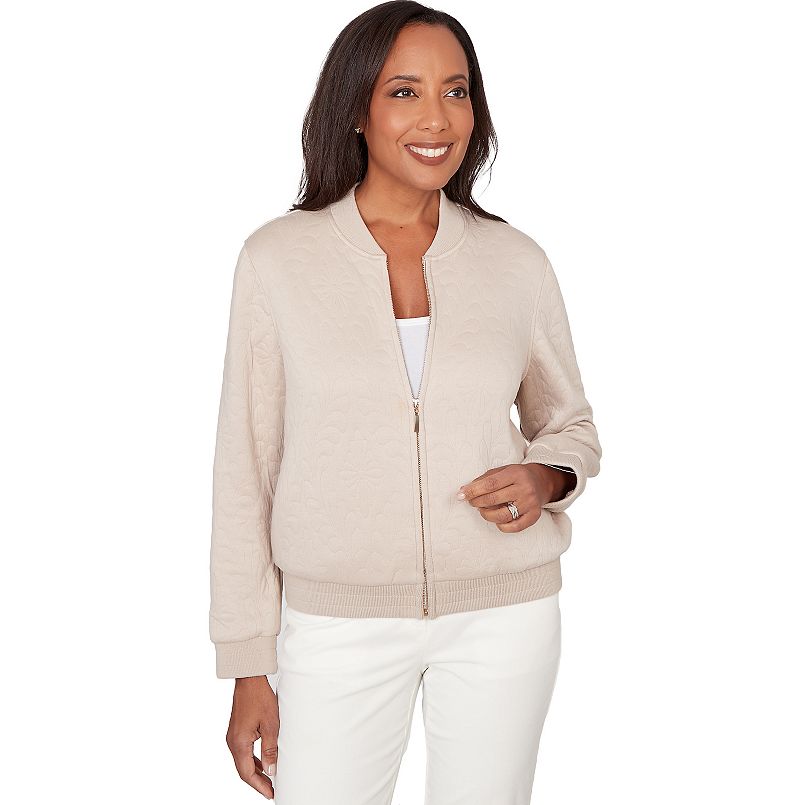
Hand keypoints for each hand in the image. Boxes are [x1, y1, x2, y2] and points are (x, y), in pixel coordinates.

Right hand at [226, 675, 279, 799]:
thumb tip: (271, 770)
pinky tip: (263, 762)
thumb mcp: (270, 725)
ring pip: (243, 761)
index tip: (271, 793)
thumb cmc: (260, 697)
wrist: (249, 678)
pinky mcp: (237, 730)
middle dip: (258, 781)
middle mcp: (232, 742)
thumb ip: (270, 749)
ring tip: (270, 779)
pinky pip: (243, 751)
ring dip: (256, 771)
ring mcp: (233, 736)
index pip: (247, 773)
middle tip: (272, 790)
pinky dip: (253, 759)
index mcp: (238, 743)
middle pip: (244, 769)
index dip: (259, 785)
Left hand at [457, 464, 565, 532]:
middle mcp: (525, 488)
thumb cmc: (516, 477)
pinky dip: (501, 526)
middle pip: (494, 499)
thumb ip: (483, 480)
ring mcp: (530, 503)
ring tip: (483, 510)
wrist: (541, 482)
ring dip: (486, 515)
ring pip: (502, 515)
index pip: (490, 483)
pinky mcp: (534, 516)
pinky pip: (514, 527)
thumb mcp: (502, 471)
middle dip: (477, 502)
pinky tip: (497, 520)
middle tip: (471, 502)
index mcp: (516, 474)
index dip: (473, 490)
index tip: (461, 495)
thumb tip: (463, 491)